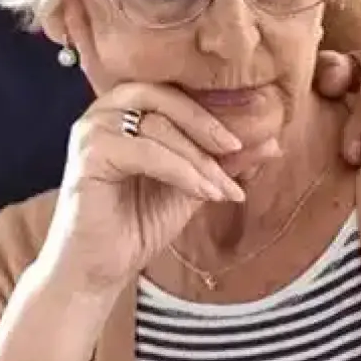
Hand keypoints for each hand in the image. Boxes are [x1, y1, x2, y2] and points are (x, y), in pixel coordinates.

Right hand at [41, 85, 248, 293]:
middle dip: (204, 122)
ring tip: (222, 188)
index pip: (169, 91)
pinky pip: (144, 152)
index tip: (248, 132)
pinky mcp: (88, 158)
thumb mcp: (190, 188)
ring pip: (156, 126)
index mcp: (122, 112)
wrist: (100, 268)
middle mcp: (102, 113)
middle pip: (160, 95)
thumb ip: (222, 163)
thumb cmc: (137, 224)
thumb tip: (272, 142)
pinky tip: (203, 193)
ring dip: (198, 157)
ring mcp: (90, 133)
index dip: (210, 108)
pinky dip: (180, 170)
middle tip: (236, 147)